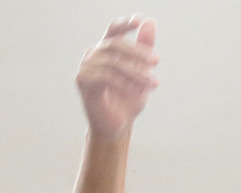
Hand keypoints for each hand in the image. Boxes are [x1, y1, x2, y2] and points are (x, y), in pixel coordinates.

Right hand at [76, 15, 159, 140]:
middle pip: (116, 44)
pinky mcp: (83, 81)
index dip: (125, 23)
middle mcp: (93, 54)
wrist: (118, 125)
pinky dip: (125, 83)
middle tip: (157, 61)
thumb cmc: (128, 99)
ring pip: (114, 62)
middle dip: (139, 52)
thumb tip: (151, 22)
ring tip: (153, 83)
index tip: (140, 19)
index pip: (114, 29)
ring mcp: (85, 66)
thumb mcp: (142, 72)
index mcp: (106, 49)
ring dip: (137, 73)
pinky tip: (138, 91)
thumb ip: (145, 48)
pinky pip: (106, 76)